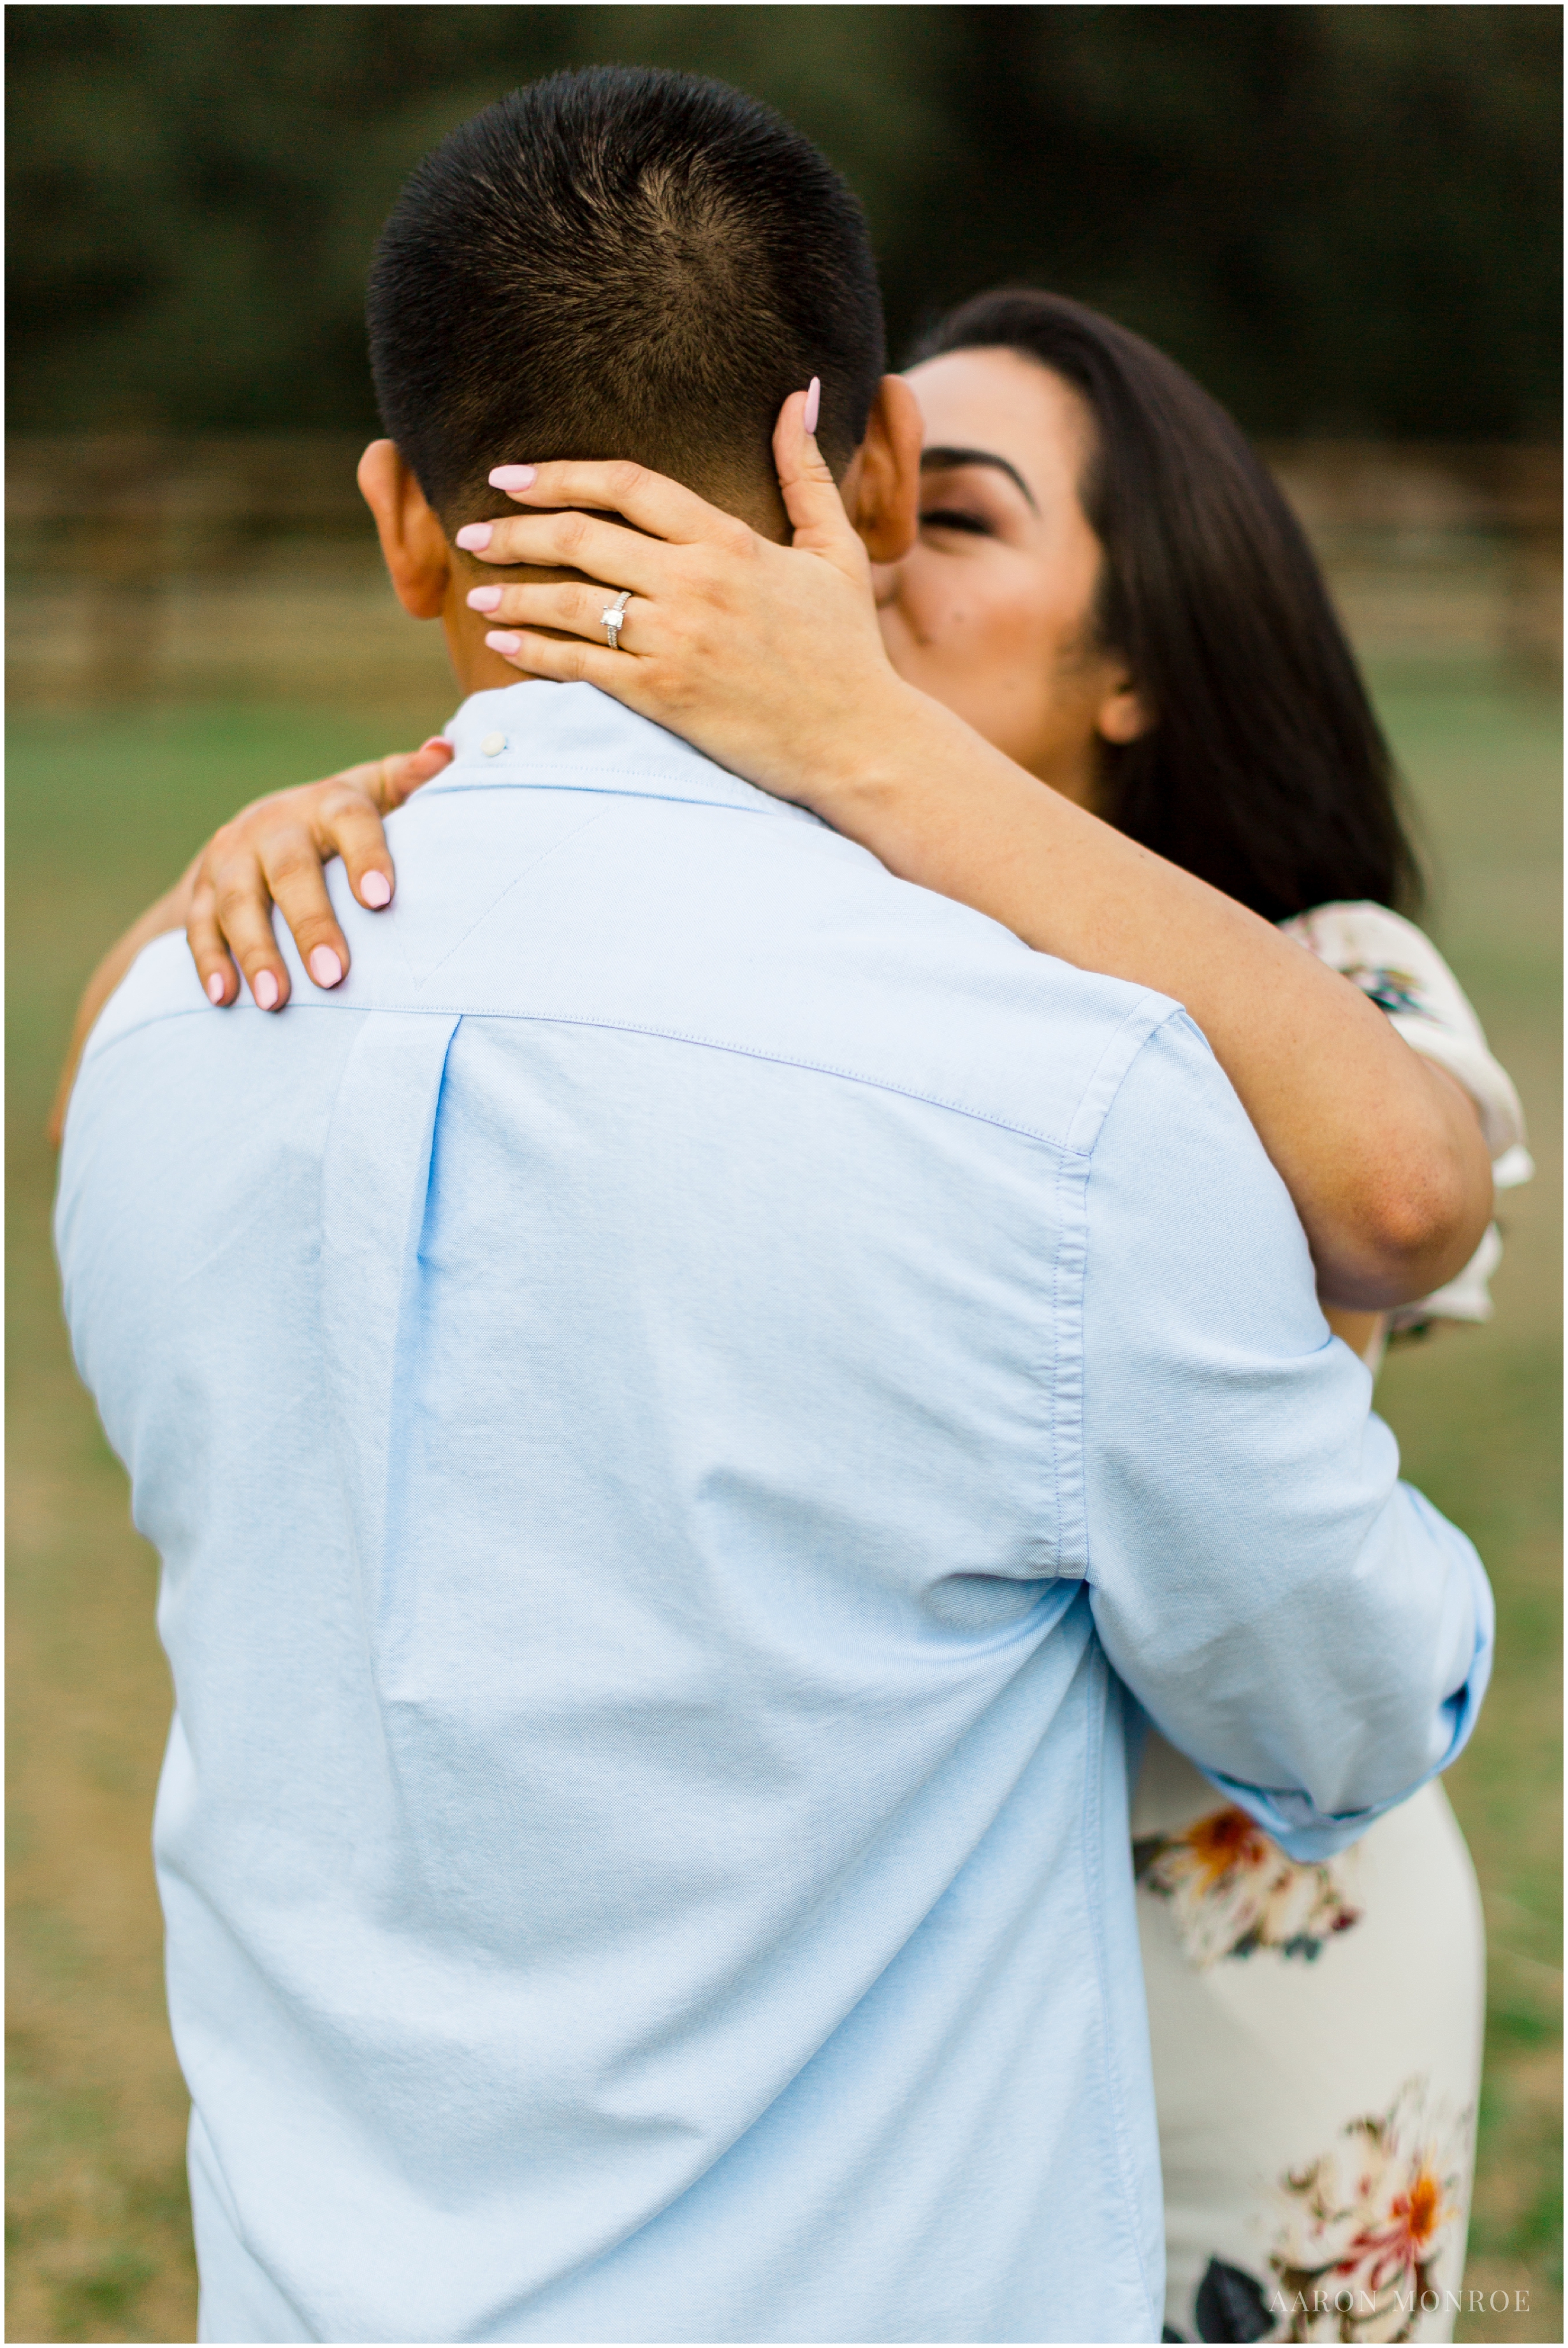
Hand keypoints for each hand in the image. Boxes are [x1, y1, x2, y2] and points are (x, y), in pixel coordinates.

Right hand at [187, 739, 451, 1008]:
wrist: (261, 831)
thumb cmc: (342, 824)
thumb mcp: (374, 794)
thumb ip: (409, 780)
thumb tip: (449, 750)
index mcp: (328, 804)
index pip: (350, 821)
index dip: (365, 857)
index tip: (381, 901)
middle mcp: (275, 826)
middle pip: (290, 872)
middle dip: (311, 924)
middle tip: (333, 975)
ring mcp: (232, 858)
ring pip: (239, 904)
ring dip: (256, 953)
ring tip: (277, 1001)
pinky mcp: (201, 891)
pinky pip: (200, 927)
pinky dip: (211, 963)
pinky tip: (226, 998)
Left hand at [456, 392, 918, 812]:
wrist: (860, 741)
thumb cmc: (848, 650)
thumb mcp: (836, 551)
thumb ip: (806, 473)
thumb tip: (796, 394)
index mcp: (729, 540)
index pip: (626, 486)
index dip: (561, 475)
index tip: (513, 477)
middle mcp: (695, 583)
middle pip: (582, 538)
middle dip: (516, 531)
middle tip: (472, 530)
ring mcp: (676, 640)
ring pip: (573, 602)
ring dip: (516, 593)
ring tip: (479, 592)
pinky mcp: (664, 696)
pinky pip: (582, 666)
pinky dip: (536, 652)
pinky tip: (504, 644)